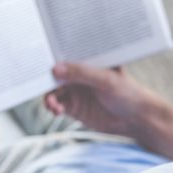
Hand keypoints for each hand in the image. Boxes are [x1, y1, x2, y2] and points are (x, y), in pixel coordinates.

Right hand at [45, 63, 164, 136]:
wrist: (136, 119)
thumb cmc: (127, 93)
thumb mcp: (106, 80)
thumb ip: (82, 73)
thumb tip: (56, 68)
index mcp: (87, 60)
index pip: (66, 53)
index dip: (52, 55)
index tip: (39, 58)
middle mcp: (79, 74)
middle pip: (55, 73)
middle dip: (45, 78)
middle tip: (37, 83)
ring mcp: (75, 90)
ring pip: (53, 90)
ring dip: (48, 96)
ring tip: (52, 104)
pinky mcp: (74, 107)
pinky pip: (57, 105)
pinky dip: (53, 106)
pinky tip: (56, 110)